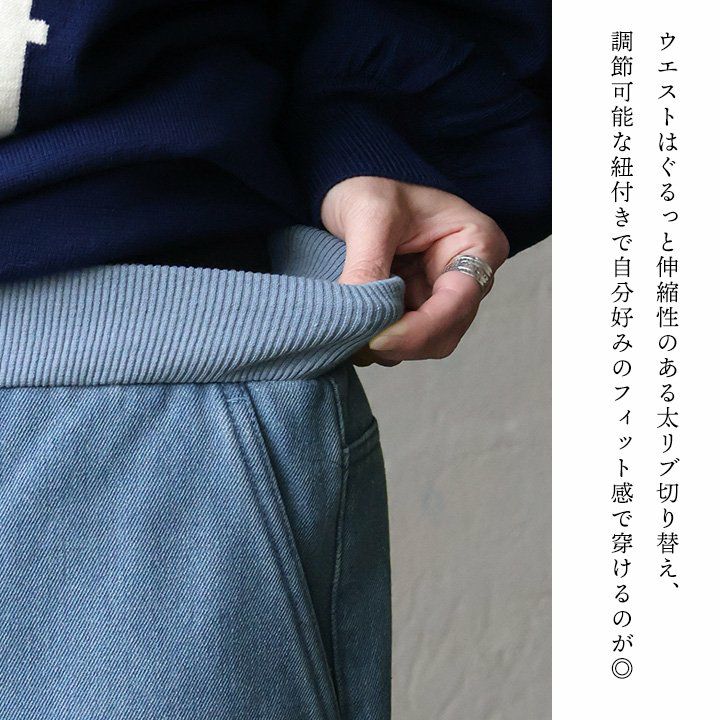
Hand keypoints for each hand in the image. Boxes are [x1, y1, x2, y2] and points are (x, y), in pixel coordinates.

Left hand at [320, 176, 509, 365]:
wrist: (352, 188)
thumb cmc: (372, 186)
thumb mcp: (371, 215)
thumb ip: (368, 266)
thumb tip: (359, 319)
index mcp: (478, 244)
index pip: (457, 302)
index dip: (417, 330)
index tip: (376, 340)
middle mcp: (469, 277)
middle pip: (444, 333)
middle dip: (401, 342)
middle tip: (355, 339)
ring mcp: (444, 298)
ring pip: (425, 344)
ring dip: (388, 346)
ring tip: (349, 330)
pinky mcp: (418, 310)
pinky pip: (405, 341)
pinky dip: (380, 343)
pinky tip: (355, 329)